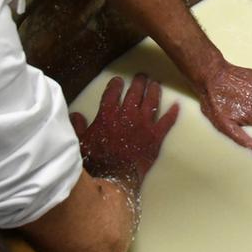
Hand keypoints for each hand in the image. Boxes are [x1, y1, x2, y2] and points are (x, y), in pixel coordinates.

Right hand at [70, 74, 179, 188]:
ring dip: (154, 90)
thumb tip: (75, 115)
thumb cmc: (97, 160)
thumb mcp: (81, 142)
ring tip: (155, 84)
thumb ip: (78, 126)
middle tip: (142, 75)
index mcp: (108, 114)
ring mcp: (144, 124)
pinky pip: (167, 121)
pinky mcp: (156, 136)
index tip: (118, 80)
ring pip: (151, 102)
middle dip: (139, 82)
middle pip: (135, 92)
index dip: (116, 85)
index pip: (112, 93)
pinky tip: (177, 105)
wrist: (116, 176)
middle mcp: (127, 115)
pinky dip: (173, 113)